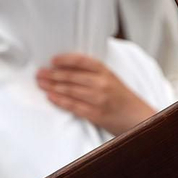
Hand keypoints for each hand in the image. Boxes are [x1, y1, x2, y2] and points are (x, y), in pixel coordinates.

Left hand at [37, 53, 155, 135]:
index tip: (52, 61)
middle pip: (71, 76)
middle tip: (40, 73)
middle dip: (52, 74)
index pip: (81, 61)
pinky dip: (60, 101)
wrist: (138, 117)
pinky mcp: (96, 114)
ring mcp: (98, 99)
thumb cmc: (123, 99)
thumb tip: (69, 69)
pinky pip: (73, 106)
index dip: (64, 60)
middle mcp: (102, 83)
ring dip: (52, 87)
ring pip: (69, 90)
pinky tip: (51, 97)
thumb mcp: (112, 79)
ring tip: (41, 84)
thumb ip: (94, 73)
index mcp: (106, 72)